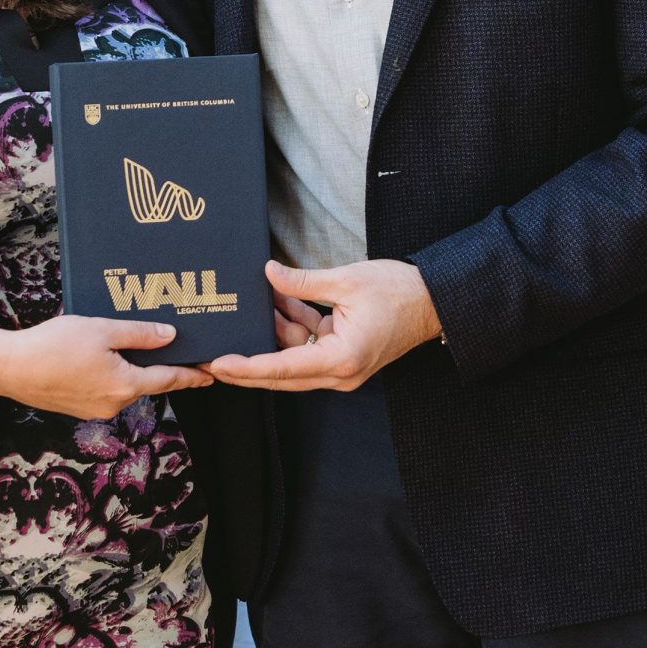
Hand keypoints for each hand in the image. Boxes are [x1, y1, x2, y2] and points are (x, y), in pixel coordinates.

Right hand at [0, 315, 213, 419]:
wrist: (10, 368)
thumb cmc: (54, 346)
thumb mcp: (102, 330)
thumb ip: (139, 334)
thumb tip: (169, 336)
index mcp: (125, 385)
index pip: (169, 379)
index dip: (192, 375)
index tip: (211, 374)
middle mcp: (114, 403)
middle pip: (147, 383)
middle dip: (161, 369)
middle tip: (178, 352)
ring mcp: (94, 409)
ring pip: (125, 386)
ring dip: (133, 371)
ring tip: (134, 349)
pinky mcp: (78, 407)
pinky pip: (105, 390)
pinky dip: (113, 376)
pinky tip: (103, 359)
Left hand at [209, 259, 441, 391]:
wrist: (434, 301)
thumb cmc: (399, 292)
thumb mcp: (347, 281)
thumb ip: (303, 282)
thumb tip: (269, 273)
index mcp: (341, 358)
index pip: (282, 369)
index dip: (247, 367)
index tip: (220, 365)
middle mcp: (340, 372)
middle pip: (282, 374)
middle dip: (248, 362)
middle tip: (212, 356)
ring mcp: (342, 367)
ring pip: (294, 357)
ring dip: (275, 332)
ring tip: (257, 301)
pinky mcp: (344, 356)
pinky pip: (309, 346)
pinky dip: (295, 325)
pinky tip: (280, 300)